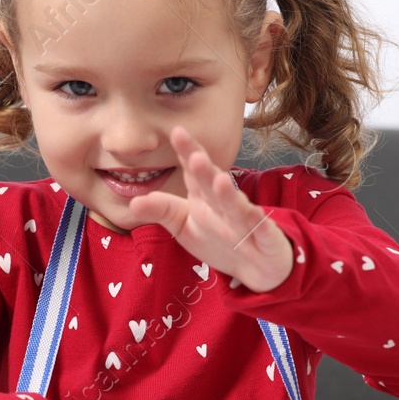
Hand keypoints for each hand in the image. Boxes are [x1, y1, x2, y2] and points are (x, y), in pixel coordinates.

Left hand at [127, 126, 294, 292]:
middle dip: (206, 170)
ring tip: (219, 180)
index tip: (177, 133)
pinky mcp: (266, 240)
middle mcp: (225, 204)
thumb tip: (132, 203)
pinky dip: (259, 224)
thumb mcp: (184, 226)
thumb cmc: (218, 240)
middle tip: (194, 156)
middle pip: (213, 185)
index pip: (195, 172)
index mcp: (205, 196)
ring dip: (229, 194)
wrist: (256, 266)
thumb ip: (162, 211)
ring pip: (237, 207)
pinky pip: (262, 231)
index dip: (188, 152)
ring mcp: (247, 222)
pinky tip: (255, 214)